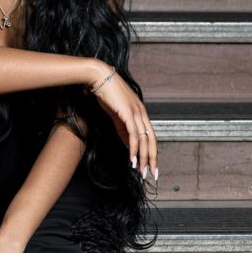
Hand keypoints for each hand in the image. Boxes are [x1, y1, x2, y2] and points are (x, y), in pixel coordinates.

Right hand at [85, 65, 157, 179]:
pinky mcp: (128, 113)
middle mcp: (142, 114)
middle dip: (152, 159)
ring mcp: (136, 113)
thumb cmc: (106, 94)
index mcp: (141, 114)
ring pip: (144, 140)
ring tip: (141, 171)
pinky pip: (133, 135)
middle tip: (152, 174)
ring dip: (143, 158)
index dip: (151, 153)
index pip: (150, 137)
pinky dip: (133, 149)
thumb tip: (128, 144)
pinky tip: (132, 159)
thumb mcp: (116, 115)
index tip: (151, 166)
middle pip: (152, 141)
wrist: (99, 77)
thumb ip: (123, 129)